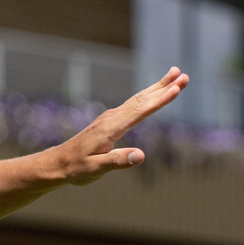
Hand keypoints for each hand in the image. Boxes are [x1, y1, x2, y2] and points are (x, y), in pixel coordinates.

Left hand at [50, 69, 187, 186]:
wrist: (59, 162)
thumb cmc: (76, 168)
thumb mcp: (96, 170)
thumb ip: (117, 161)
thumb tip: (140, 156)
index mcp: (111, 128)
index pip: (140, 111)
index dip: (160, 100)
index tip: (176, 89)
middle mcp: (112, 117)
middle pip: (143, 99)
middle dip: (164, 86)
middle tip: (184, 75)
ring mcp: (112, 117)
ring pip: (139, 98)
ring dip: (158, 87)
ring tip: (175, 75)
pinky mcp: (111, 120)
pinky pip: (134, 104)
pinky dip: (148, 95)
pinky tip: (155, 93)